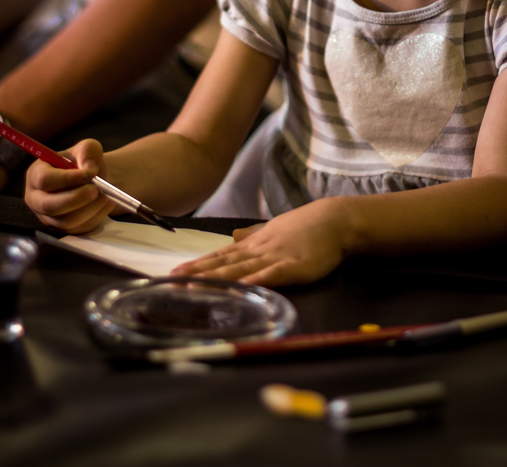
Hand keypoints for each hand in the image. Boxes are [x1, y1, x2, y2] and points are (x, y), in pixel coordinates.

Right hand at [24, 138, 113, 233]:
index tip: (89, 174)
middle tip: (96, 190)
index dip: (67, 178)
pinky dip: (97, 215)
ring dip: (90, 208)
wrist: (92, 179)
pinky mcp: (64, 229)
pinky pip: (80, 228)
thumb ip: (88, 151)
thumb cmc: (84, 162)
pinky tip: (107, 202)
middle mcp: (36, 198)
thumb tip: (90, 169)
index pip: (44, 180)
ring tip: (106, 193)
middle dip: (76, 199)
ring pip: (67, 220)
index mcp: (36, 174)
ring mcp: (48, 217)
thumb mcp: (87, 148)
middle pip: (50, 206)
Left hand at [171, 198, 348, 286]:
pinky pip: (271, 276)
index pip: (221, 255)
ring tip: (194, 286)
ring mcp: (275, 258)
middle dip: (198, 273)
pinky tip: (241, 288)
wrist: (334, 220)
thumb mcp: (275, 228)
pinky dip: (255, 281)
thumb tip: (236, 236)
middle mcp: (259, 250)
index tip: (176, 272)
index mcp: (254, 243)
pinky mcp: (294, 267)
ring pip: (240, 270)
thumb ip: (255, 234)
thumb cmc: (306, 227)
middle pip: (224, 263)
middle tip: (172, 281)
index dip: (198, 264)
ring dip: (216, 278)